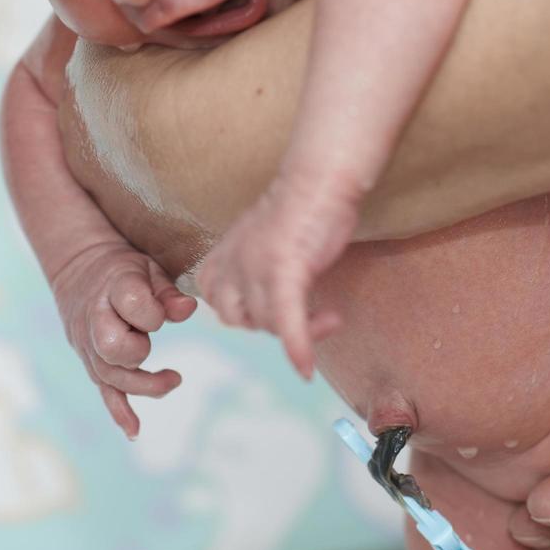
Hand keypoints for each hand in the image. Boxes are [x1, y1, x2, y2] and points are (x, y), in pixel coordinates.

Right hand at [49, 241, 197, 439]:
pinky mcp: (90, 360)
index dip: (153, 311)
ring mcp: (88, 343)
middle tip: (152, 341)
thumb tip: (189, 310)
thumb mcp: (147, 268)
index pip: (131, 303)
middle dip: (139, 351)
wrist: (78, 266)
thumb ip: (168, 292)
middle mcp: (95, 318)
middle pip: (113, 348)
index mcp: (112, 287)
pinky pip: (104, 390)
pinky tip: (135, 431)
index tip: (163, 309)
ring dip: (143, 385)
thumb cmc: (122, 268)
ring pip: (110, 375)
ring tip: (173, 380)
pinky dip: (120, 412)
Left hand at [195, 172, 353, 379]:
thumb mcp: (267, 241)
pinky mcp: (285, 271)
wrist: (322, 178)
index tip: (272, 308)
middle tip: (308, 316)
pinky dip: (298, 348)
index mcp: (225, 253)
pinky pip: (287, 323)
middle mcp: (233, 261)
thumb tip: (268, 298)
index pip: (217, 301)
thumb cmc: (304, 207)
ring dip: (302, 332)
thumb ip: (257, 267)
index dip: (243, 310)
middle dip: (270, 324)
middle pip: (239, 317)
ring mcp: (256, 267)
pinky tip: (306, 371)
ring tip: (332, 318)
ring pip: (266, 323)